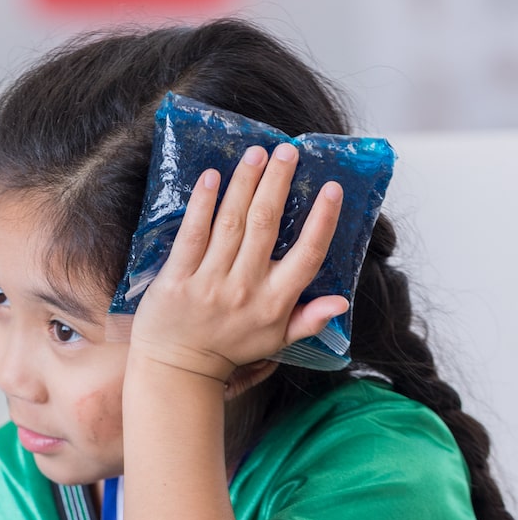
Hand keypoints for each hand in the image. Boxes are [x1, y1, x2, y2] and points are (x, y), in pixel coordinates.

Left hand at [128, 142, 348, 383]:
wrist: (176, 368)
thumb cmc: (229, 348)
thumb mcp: (276, 340)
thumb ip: (309, 319)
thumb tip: (342, 301)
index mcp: (275, 303)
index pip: (307, 255)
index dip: (322, 220)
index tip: (331, 188)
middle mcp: (244, 289)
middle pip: (266, 227)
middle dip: (278, 184)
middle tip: (288, 151)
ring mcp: (208, 283)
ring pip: (231, 224)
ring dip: (245, 183)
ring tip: (257, 153)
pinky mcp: (176, 280)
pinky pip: (191, 236)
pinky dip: (202, 205)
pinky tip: (211, 177)